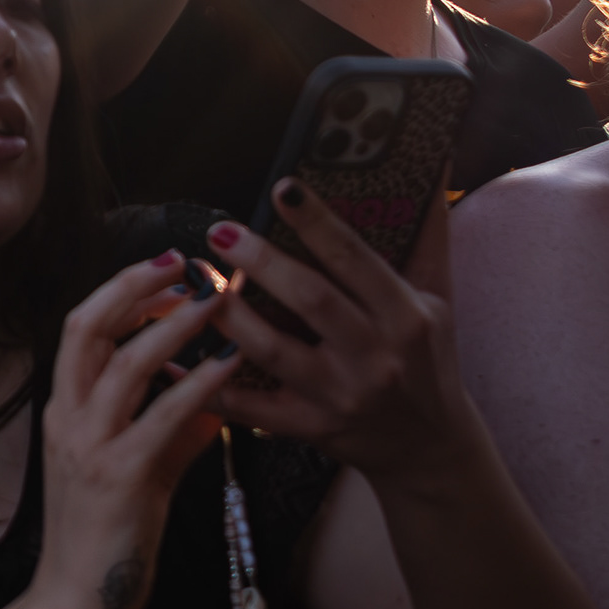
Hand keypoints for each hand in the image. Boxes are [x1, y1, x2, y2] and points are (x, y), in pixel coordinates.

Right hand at [27, 253, 248, 608]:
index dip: (122, 291)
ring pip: (124, 363)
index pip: (84, 329)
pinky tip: (228, 368)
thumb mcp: (139, 471)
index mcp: (64, 409)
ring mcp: (88, 445)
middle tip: (185, 263)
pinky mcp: (118, 477)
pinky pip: (161, 417)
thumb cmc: (105, 536)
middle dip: (135, 287)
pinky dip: (196, 385)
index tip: (166, 268)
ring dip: (173, 326)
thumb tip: (210, 400)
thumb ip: (172, 432)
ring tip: (216, 302)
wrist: (75, 601)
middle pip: (88, 326)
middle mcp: (68, 417)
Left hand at [199, 186, 470, 482]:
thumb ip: (427, 235)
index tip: (283, 187)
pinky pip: (251, 407)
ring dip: (228, 314)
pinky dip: (208, 386)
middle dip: (261, 262)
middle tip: (220, 231)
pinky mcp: (311, 428)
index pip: (356, 259)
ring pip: (272, 351)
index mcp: (405, 316)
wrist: (431, 446)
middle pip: (310, 300)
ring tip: (197, 282)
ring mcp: (340, 395)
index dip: (318, 222)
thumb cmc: (428, 358)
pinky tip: (171, 360)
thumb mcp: (436, 298)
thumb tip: (432, 162)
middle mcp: (374, 356)